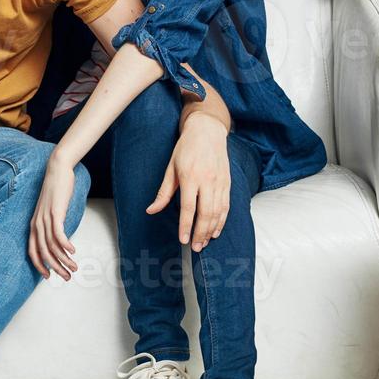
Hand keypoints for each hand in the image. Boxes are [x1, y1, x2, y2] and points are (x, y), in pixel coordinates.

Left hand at [29, 154, 80, 279]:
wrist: (57, 170)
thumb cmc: (56, 191)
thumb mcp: (51, 211)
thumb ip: (52, 224)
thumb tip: (59, 239)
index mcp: (33, 225)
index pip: (32, 251)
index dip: (39, 266)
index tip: (49, 277)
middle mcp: (37, 224)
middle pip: (43, 252)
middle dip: (55, 268)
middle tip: (67, 277)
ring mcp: (45, 218)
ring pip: (52, 246)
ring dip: (64, 259)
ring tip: (74, 267)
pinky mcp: (55, 213)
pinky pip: (58, 234)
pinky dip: (65, 245)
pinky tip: (73, 251)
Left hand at [147, 113, 229, 251]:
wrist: (207, 130)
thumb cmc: (186, 148)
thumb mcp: (170, 167)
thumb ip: (163, 192)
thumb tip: (151, 210)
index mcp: (191, 176)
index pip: (188, 207)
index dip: (186, 225)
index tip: (183, 240)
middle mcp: (207, 181)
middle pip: (205, 213)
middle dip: (200, 233)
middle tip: (194, 247)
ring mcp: (220, 182)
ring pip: (217, 212)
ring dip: (211, 230)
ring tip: (203, 243)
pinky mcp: (227, 183)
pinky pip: (226, 206)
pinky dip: (222, 221)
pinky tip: (215, 231)